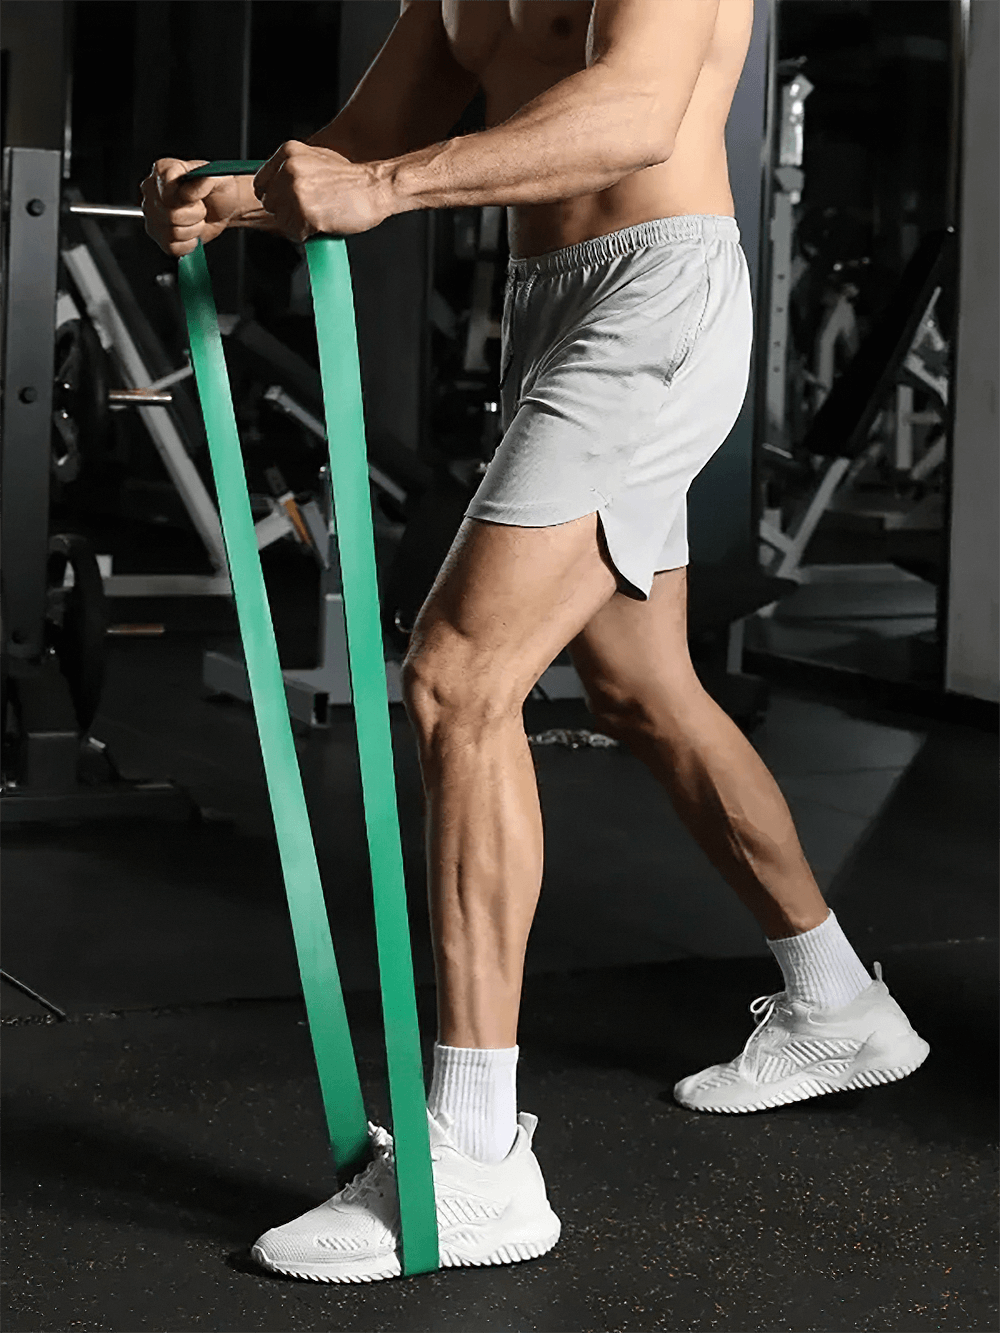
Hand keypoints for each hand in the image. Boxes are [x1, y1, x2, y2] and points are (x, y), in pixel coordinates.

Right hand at [140, 159, 246, 256]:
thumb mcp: (217, 177)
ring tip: (197, 218)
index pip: (167, 191)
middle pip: (171, 214)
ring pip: (173, 232)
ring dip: (194, 229)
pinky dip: (189, 243)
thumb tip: (196, 185)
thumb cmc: (216, 189)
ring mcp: (152, 215)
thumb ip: (205, 179)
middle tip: (201, 207)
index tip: (198, 197)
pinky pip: (174, 247)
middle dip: (195, 215)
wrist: (221, 207)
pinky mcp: (159, 236)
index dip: (187, 198)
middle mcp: (152, 191)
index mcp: (163, 170)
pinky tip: (193, 232)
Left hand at [252, 141, 390, 242]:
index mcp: (288, 153)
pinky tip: (322, 224)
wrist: (376, 187)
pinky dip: (307, 234)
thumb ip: (293, 168)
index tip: (284, 202)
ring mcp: (296, 192)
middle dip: (286, 211)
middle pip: (269, 204)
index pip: (260, 183)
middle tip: (308, 210)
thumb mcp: (317, 159)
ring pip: (280, 221)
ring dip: (296, 224)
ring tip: (317, 216)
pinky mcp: (306, 214)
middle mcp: (289, 170)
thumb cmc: (351, 178)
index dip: (273, 197)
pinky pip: (295, 234)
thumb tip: (275, 185)